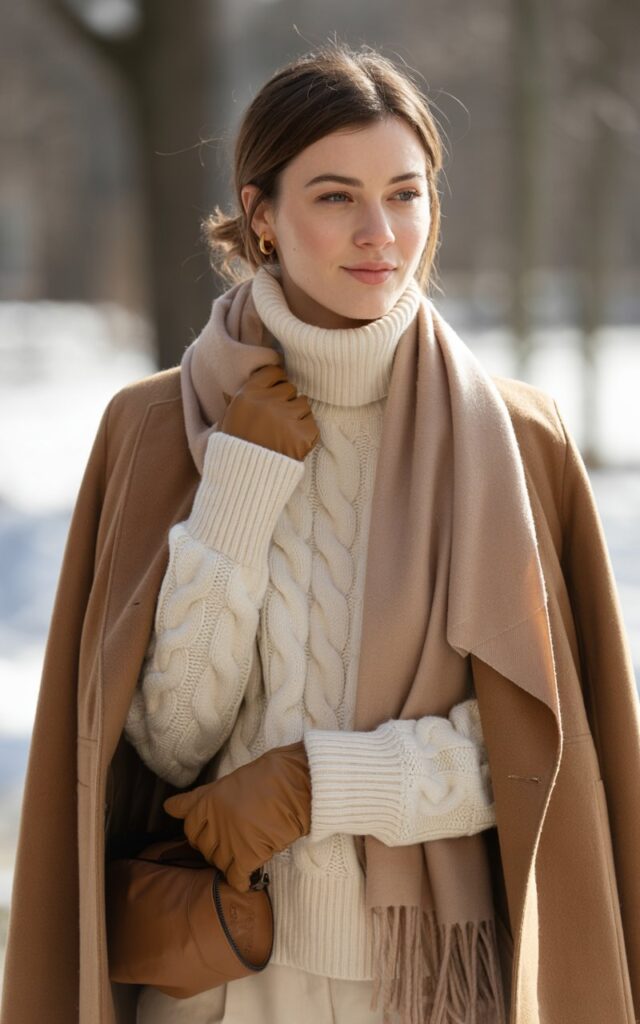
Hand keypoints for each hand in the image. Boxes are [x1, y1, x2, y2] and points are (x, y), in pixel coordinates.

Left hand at [163, 740, 311, 891]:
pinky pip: (236, 878)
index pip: (190, 826)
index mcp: (208, 801)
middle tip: (233, 840)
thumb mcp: (228, 781)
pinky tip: (247, 878)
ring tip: (244, 852)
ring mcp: (231, 840)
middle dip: (215, 846)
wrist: (298, 783)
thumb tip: (169, 807)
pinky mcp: (249, 855)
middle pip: (204, 847)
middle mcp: (215, 822)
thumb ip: (198, 798)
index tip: (210, 832)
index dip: (200, 831)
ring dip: (229, 861)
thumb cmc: (270, 775)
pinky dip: (241, 881)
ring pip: (219, 863)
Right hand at [220, 364, 318, 460]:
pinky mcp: (302, 435)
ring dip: (297, 416)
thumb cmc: (236, 446)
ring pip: (303, 404)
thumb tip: (271, 378)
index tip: (274, 393)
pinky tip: (291, 444)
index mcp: (248, 394)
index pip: (274, 372)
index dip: (276, 382)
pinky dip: (305, 434)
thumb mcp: (232, 415)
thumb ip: (250, 395)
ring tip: (282, 434)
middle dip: (286, 401)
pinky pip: (312, 424)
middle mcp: (268, 402)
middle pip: (290, 388)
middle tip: (275, 421)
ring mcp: (287, 418)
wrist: (243, 478)